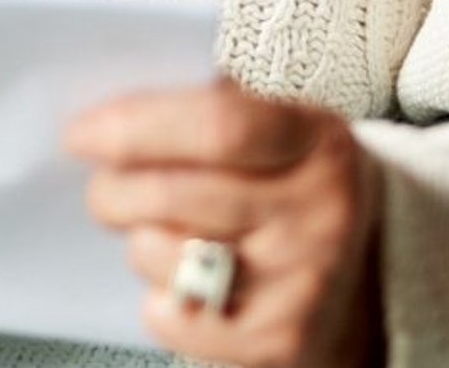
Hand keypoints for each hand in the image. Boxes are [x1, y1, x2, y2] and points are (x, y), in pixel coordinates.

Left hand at [64, 77, 384, 367]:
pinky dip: (157, 299)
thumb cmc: (287, 188)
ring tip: (155, 233)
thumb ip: (203, 109)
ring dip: (137, 241)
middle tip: (102, 190)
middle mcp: (320, 212)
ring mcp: (304, 281)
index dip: (134, 126)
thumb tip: (106, 112)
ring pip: (162, 253)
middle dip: (111, 190)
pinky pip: (172, 315)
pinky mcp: (279, 340)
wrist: (369, 281)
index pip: (216, 125)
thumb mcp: (274, 130)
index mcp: (315, 141)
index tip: (80, 133)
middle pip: (173, 193)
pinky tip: (180, 283)